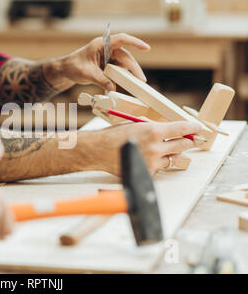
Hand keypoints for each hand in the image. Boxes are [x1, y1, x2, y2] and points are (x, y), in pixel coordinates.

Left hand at [58, 33, 150, 90]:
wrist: (66, 70)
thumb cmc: (73, 66)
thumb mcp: (87, 74)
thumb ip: (100, 80)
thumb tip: (113, 88)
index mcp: (101, 44)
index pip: (121, 40)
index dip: (135, 42)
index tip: (147, 48)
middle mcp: (107, 48)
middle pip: (125, 56)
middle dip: (134, 68)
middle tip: (141, 80)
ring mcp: (108, 56)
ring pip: (123, 64)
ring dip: (129, 73)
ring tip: (136, 83)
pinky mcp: (108, 64)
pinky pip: (119, 70)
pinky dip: (122, 77)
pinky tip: (126, 84)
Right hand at [77, 121, 203, 174]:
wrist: (98, 151)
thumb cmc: (114, 135)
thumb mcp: (135, 124)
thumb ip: (153, 126)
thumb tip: (169, 128)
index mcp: (153, 131)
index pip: (181, 128)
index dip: (193, 127)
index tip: (198, 128)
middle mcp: (155, 147)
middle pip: (183, 144)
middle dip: (189, 141)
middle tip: (193, 139)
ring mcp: (152, 162)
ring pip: (174, 158)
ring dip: (175, 152)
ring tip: (173, 149)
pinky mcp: (147, 172)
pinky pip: (161, 167)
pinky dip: (160, 162)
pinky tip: (152, 158)